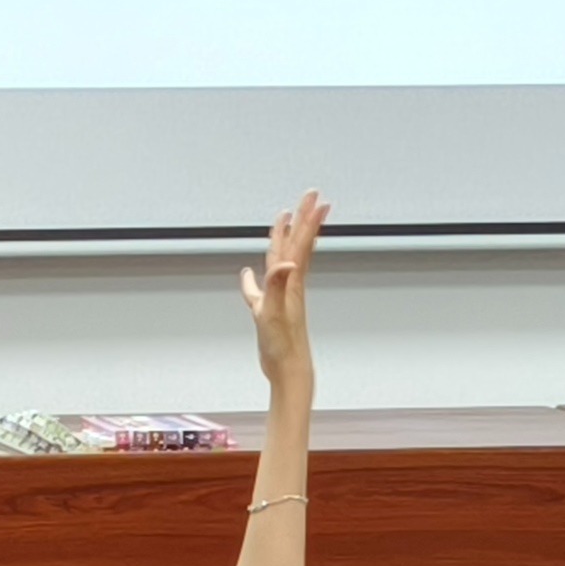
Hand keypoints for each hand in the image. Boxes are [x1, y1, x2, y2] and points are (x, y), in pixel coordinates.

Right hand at [243, 192, 328, 387]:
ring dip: (288, 239)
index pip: (299, 244)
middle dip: (303, 220)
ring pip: (285, 259)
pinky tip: (250, 275)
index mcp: (290, 283)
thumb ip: (278, 287)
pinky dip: (260, 276)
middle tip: (311, 197)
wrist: (288, 369)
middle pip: (297, 245)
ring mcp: (282, 295)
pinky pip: (266, 284)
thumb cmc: (282, 345)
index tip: (314, 200)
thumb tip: (287, 263)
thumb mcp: (274, 313)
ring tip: (289, 221)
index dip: (306, 221)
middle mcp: (289, 285)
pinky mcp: (272, 308)